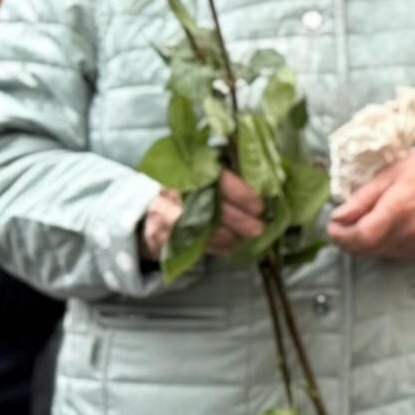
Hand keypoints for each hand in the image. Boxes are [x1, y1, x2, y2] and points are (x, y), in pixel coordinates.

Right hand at [139, 172, 265, 265]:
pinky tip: (230, 246)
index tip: (259, 206)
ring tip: (246, 238)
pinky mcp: (158, 235)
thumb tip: (265, 185)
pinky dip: (215, 247)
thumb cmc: (187, 187)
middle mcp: (170, 189)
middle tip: (259, 228)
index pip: (216, 179)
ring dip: (228, 236)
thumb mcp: (203, 173)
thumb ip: (228, 176)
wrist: (149, 205)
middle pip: (209, 207)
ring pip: (201, 229)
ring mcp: (161, 214)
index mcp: (185, 168)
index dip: (240, 193)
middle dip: (239, 220)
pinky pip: (190, 244)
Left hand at [327, 148, 414, 259]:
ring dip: (360, 243)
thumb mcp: (391, 173)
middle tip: (340, 224)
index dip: (340, 235)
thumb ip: (362, 198)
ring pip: (374, 254)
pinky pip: (388, 254)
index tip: (331, 225)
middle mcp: (408, 233)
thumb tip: (337, 217)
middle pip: (364, 249)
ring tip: (360, 223)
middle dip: (345, 240)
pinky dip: (377, 245)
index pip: (360, 236)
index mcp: (398, 209)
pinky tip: (380, 228)